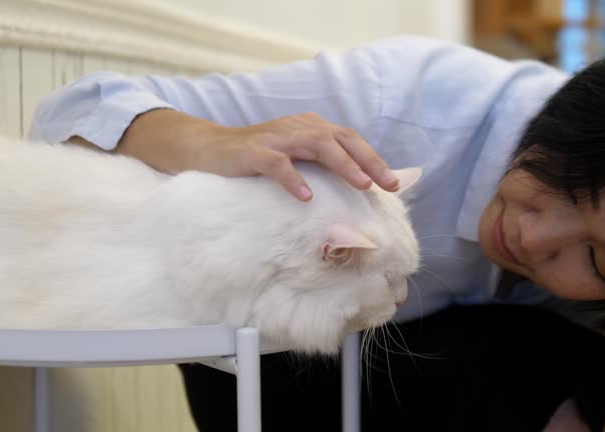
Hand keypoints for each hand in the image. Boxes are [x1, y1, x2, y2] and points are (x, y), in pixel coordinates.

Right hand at [110, 109, 398, 200]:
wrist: (210, 150)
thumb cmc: (259, 159)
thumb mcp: (296, 159)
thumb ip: (322, 166)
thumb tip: (357, 188)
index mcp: (312, 128)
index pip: (350, 140)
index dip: (374, 159)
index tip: (394, 184)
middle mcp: (298, 127)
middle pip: (341, 139)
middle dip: (368, 161)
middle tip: (386, 185)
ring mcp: (277, 138)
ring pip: (316, 145)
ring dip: (341, 164)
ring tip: (360, 184)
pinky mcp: (254, 152)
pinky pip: (277, 164)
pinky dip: (293, 178)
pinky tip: (306, 195)